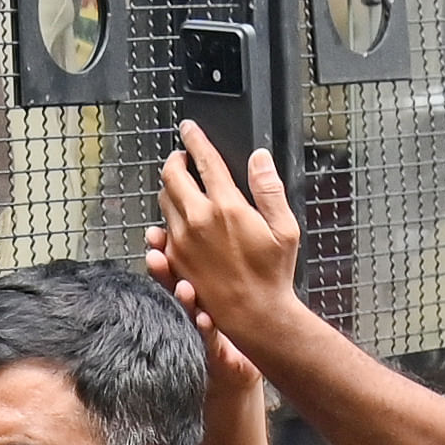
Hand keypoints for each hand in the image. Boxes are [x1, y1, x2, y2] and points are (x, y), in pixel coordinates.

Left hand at [147, 123, 309, 348]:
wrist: (255, 316)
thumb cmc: (273, 275)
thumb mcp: (284, 228)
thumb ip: (269, 189)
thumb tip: (259, 157)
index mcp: (226, 207)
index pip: (204, 160)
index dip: (195, 139)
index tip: (189, 129)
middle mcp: (197, 220)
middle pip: (172, 175)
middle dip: (175, 160)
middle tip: (183, 157)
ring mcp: (180, 241)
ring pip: (163, 200)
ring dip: (170, 186)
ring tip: (183, 185)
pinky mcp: (172, 260)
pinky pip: (160, 229)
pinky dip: (166, 218)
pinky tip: (177, 220)